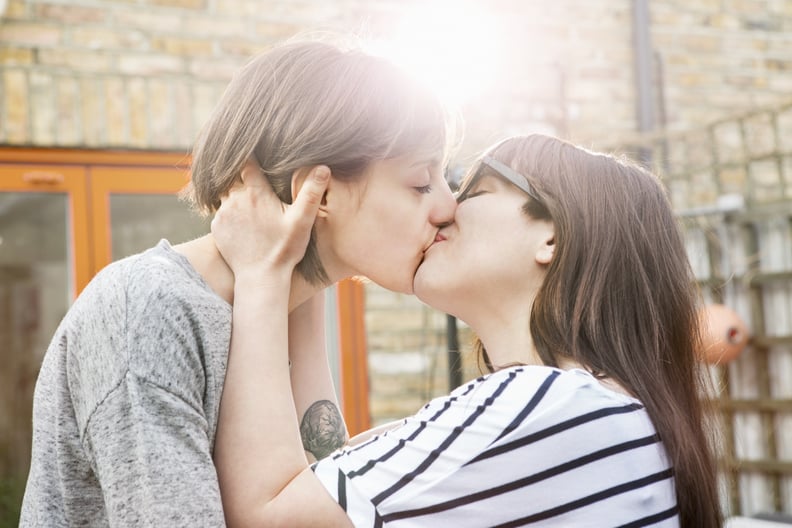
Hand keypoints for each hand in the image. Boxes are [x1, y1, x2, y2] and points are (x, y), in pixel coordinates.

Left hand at [211, 159, 329, 277]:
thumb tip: (323, 168)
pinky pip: (221, 213)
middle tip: (259, 188)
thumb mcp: (302, 221)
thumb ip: (311, 193)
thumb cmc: (284, 249)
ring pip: (226, 195)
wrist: (261, 277)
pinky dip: (231, 214)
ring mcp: (223, 214)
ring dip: (237, 197)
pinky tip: (246, 226)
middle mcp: (235, 200)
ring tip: (254, 209)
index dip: (250, 158)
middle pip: (235, 178)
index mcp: (256, 193)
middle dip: (244, 179)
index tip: (256, 156)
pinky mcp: (217, 228)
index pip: (246, 163)